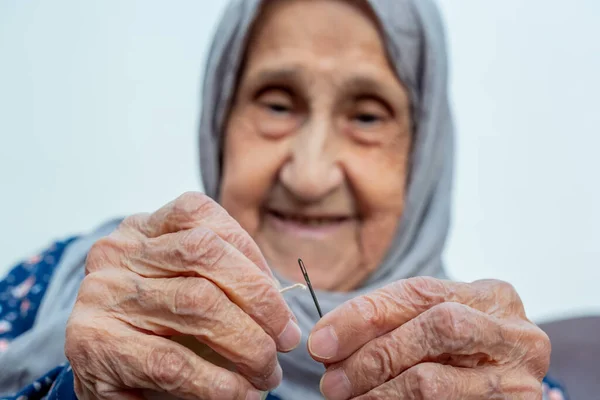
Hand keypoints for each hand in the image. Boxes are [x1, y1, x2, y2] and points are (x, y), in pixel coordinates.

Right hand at [65, 192, 300, 399]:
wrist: (97, 373)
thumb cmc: (154, 327)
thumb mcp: (186, 288)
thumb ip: (226, 281)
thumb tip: (282, 308)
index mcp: (142, 229)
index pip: (203, 218)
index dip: (252, 256)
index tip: (279, 301)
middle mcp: (118, 251)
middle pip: (204, 254)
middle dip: (260, 299)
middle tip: (286, 340)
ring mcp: (102, 292)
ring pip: (197, 303)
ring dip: (248, 344)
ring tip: (267, 372)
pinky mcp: (94, 343)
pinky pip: (172, 361)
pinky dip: (217, 382)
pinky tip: (238, 393)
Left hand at [308, 277, 550, 398]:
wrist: (501, 388)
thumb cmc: (459, 355)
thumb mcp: (431, 327)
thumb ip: (389, 325)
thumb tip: (326, 342)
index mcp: (492, 296)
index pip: (419, 293)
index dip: (364, 315)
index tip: (321, 340)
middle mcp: (515, 334)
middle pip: (436, 328)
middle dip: (374, 354)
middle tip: (331, 378)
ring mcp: (519, 381)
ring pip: (432, 382)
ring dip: (378, 392)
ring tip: (347, 397)